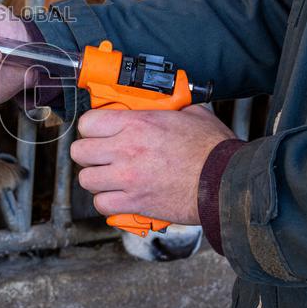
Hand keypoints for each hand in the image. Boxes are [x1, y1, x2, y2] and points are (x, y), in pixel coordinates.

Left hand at [70, 105, 234, 223]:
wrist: (226, 183)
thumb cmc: (213, 150)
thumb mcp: (191, 114)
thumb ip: (169, 107)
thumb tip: (165, 104)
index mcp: (137, 123)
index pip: (88, 123)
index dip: (92, 128)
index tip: (99, 133)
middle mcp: (126, 149)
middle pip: (80, 152)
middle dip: (89, 154)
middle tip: (102, 156)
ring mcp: (127, 178)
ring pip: (87, 179)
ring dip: (97, 179)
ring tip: (111, 178)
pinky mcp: (134, 202)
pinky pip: (101, 203)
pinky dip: (107, 202)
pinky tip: (119, 196)